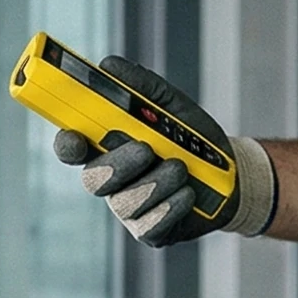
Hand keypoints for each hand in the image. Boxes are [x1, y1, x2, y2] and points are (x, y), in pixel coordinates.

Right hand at [48, 56, 272, 245]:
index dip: (67, 144)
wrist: (230, 173)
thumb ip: (140, 86)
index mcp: (107, 147)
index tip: (75, 137)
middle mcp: (112, 180)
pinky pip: (150, 225)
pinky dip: (171, 206)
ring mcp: (129, 209)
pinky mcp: (150, 232)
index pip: (72, 148)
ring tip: (182, 167)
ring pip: (126, 202)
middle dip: (118, 164)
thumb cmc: (190, 137)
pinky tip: (188, 193)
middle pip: (94, 180)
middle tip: (146, 149)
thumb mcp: (170, 104)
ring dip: (157, 182)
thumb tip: (108, 66)